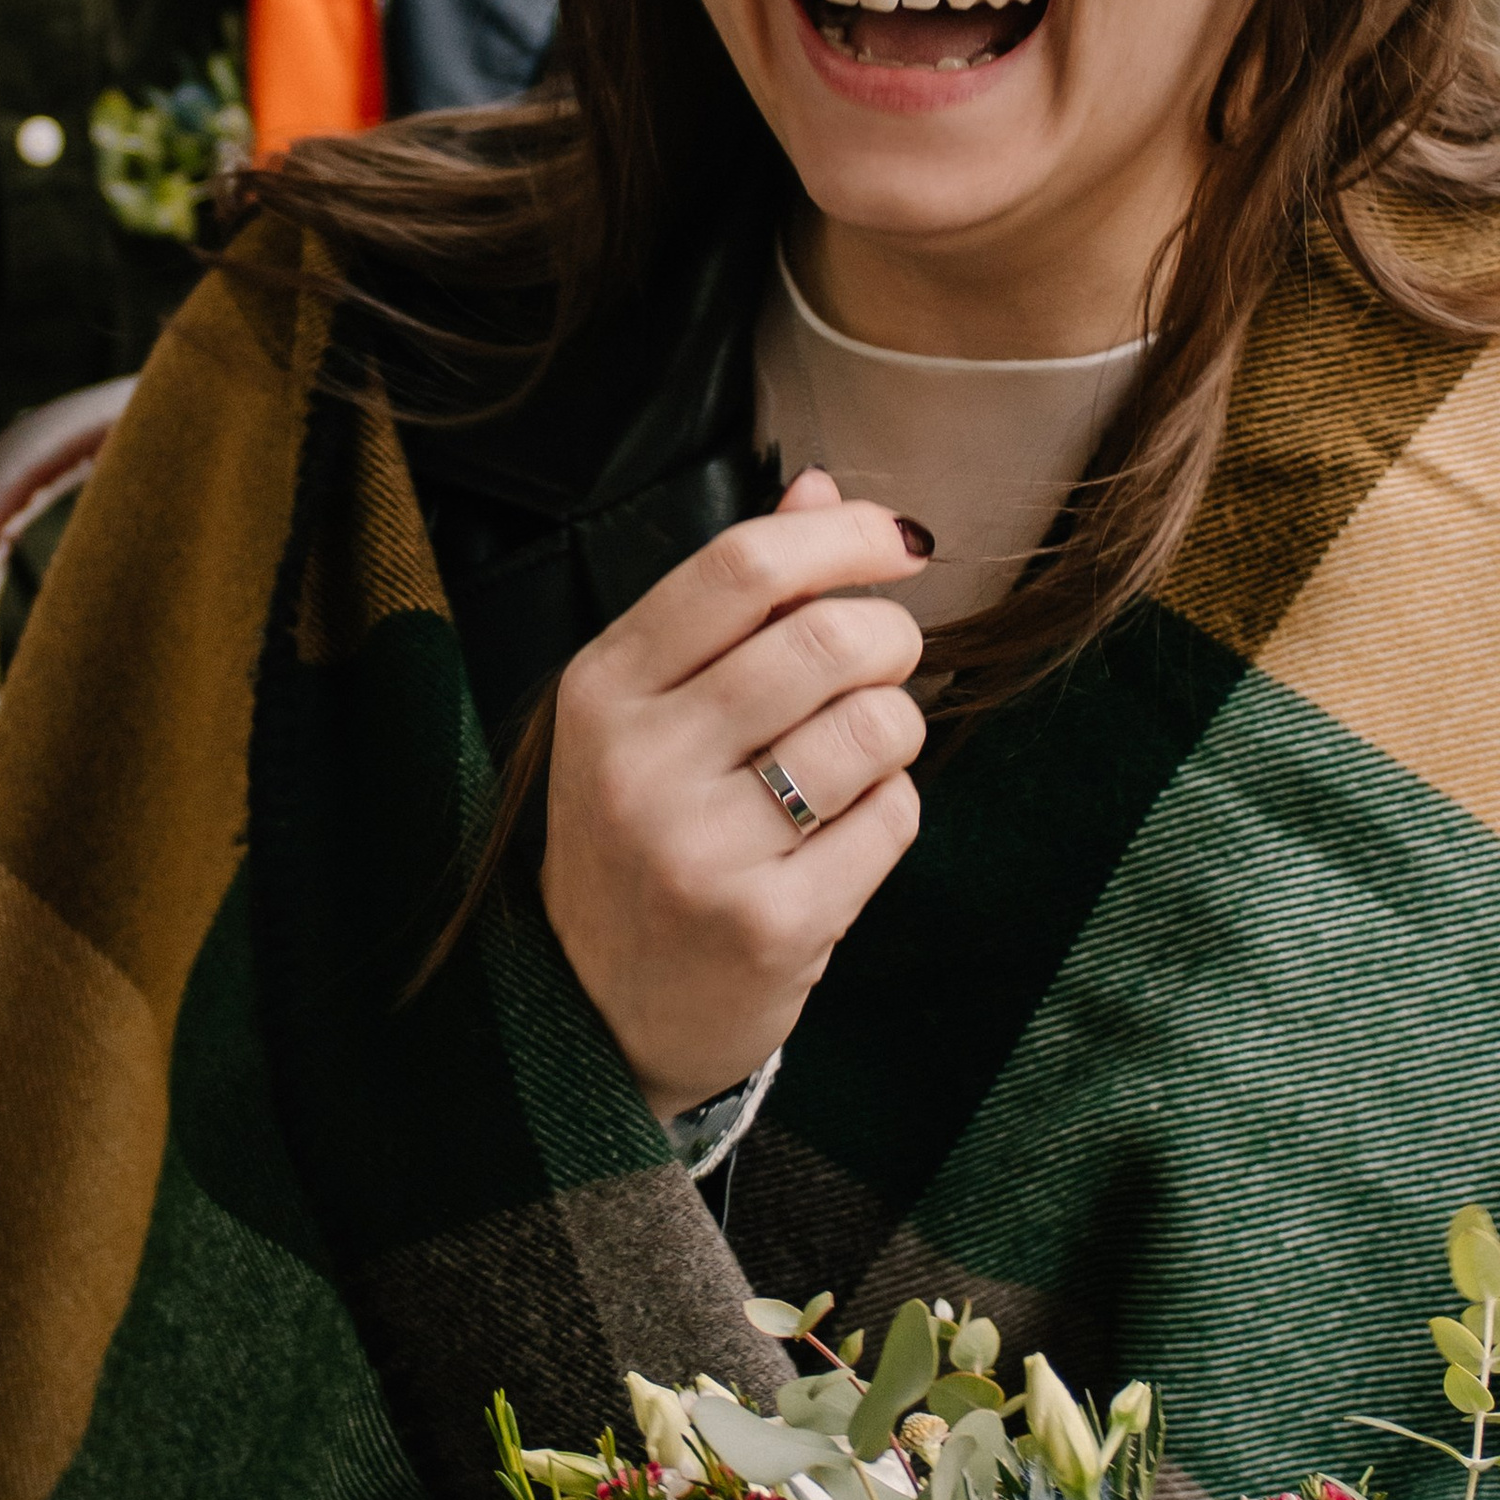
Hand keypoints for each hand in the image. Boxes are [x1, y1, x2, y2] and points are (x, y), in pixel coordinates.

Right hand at [541, 468, 929, 1118]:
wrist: (600, 1013)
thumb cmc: (643, 834)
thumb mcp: (653, 709)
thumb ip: (732, 598)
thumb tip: (821, 486)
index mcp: (603, 688)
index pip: (741, 567)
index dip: (844, 538)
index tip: (899, 542)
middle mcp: (639, 763)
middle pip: (827, 638)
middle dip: (890, 638)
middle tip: (885, 664)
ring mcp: (699, 850)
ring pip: (876, 726)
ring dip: (894, 731)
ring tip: (852, 761)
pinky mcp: (768, 925)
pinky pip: (893, 818)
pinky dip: (889, 812)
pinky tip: (840, 837)